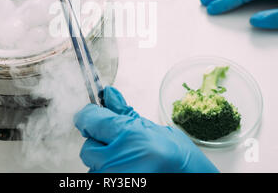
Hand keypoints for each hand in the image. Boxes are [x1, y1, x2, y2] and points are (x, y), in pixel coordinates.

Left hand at [74, 86, 218, 172]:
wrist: (190, 180)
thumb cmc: (178, 159)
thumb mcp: (154, 129)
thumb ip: (125, 113)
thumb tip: (109, 94)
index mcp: (128, 136)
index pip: (89, 119)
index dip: (90, 116)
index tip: (92, 116)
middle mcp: (116, 160)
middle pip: (88, 146)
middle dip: (101, 143)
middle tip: (122, 146)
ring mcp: (112, 177)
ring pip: (92, 165)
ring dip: (105, 162)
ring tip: (129, 161)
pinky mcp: (110, 187)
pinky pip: (98, 177)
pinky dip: (108, 174)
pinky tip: (127, 170)